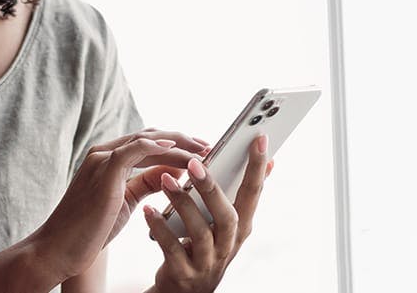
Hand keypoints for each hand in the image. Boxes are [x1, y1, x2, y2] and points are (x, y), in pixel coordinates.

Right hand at [32, 129, 208, 281]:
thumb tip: (173, 172)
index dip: (175, 143)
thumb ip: (146, 183)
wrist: (59, 249)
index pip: (146, 142)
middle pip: (149, 135)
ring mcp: (102, 159)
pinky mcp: (104, 170)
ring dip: (178, 143)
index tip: (199, 151)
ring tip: (202, 151)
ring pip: (147, 139)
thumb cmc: (90, 230)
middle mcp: (103, 152)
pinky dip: (159, 147)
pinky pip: (136, 149)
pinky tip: (178, 151)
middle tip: (208, 146)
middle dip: (182, 139)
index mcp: (106, 159)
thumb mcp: (125, 201)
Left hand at [142, 135, 274, 292]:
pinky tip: (148, 211)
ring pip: (199, 233)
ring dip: (182, 204)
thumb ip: (241, 193)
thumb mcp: (227, 222)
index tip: (258, 138)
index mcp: (241, 227)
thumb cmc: (205, 245)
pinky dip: (159, 229)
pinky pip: (171, 249)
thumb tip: (269, 161)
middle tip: (194, 163)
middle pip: (228, 216)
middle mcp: (228, 245)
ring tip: (165, 180)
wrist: (183, 289)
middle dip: (212, 189)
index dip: (257, 167)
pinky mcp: (183, 273)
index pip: (253, 193)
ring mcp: (207, 262)